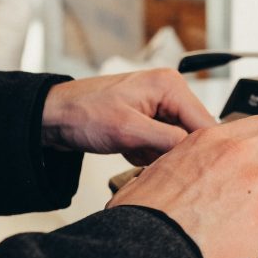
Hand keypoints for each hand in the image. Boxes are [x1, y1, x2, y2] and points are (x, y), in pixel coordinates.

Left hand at [41, 69, 214, 164]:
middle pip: (193, 133)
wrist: (52, 116)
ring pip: (178, 142)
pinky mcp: (149, 120)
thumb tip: (197, 153)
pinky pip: (163, 145)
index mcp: (170, 86)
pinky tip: (129, 150)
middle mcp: (169, 92)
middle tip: (150, 159)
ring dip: (159, 155)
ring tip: (134, 151)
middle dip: (175, 153)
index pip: (205, 123)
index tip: (195, 172)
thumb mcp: (128, 130)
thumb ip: (168, 141)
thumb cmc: (82, 113)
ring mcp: (159, 107)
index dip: (202, 150)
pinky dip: (148, 153)